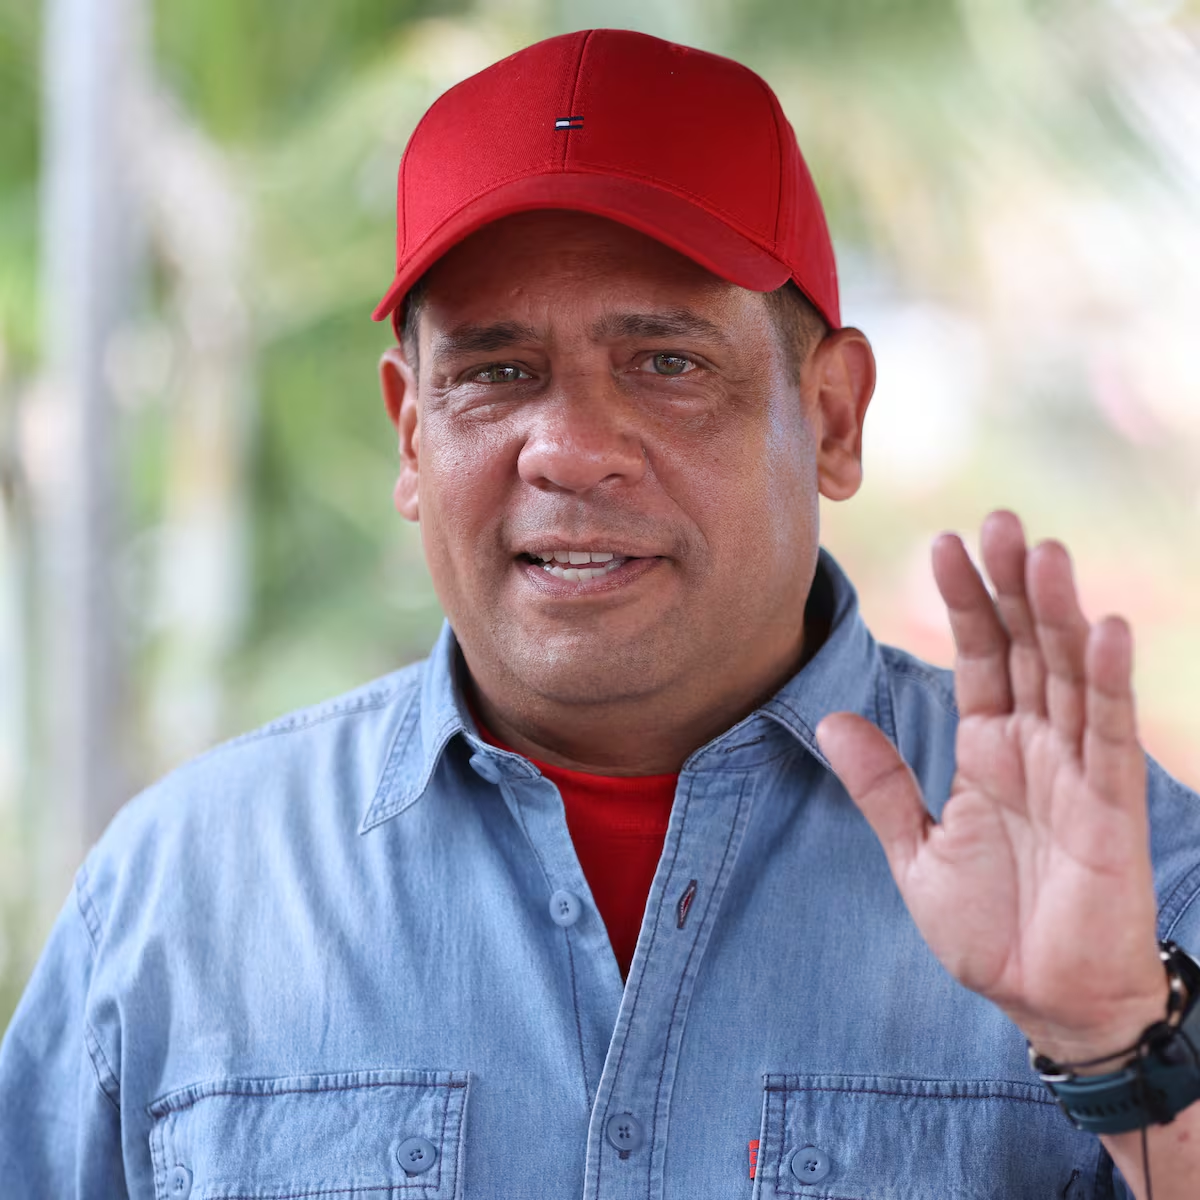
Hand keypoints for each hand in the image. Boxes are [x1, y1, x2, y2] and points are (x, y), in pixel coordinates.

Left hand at [817, 510, 1166, 1063]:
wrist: (1044, 1002)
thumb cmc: (990, 926)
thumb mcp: (915, 851)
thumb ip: (879, 784)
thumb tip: (829, 719)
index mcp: (990, 747)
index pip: (980, 656)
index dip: (965, 601)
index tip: (944, 543)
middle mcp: (1037, 745)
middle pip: (1028, 647)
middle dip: (1012, 586)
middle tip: (998, 521)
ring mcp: (1078, 770)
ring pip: (1071, 674)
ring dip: (1059, 613)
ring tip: (1043, 553)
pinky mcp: (1111, 807)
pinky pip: (1110, 734)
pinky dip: (1109, 682)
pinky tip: (1105, 629)